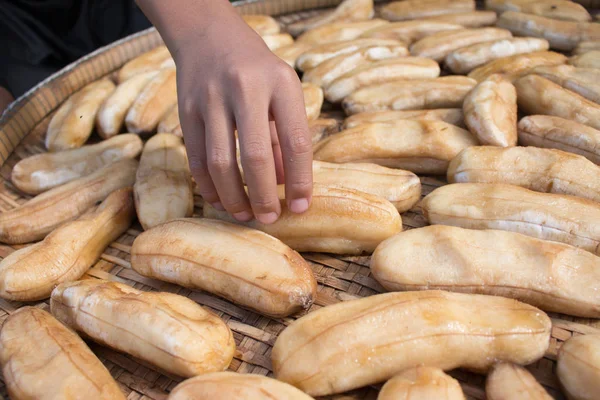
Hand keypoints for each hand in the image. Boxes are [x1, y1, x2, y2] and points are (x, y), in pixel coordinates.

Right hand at [137, 0, 312, 223]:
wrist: (209, 35)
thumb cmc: (256, 69)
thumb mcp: (282, 92)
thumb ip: (285, 136)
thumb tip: (288, 185)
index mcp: (280, 83)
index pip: (297, 142)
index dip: (301, 181)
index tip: (301, 207)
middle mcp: (245, 89)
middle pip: (255, 157)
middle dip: (264, 196)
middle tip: (269, 219)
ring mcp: (211, 99)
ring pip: (221, 163)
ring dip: (234, 198)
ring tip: (244, 215)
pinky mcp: (186, 110)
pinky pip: (197, 158)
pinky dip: (209, 186)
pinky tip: (220, 200)